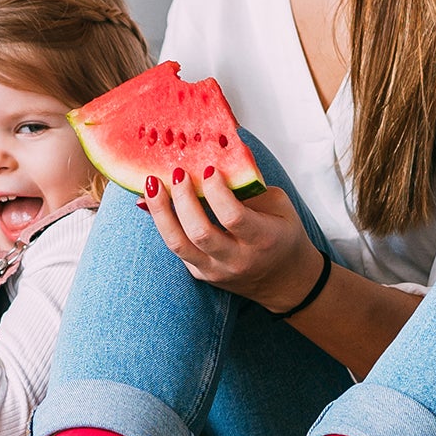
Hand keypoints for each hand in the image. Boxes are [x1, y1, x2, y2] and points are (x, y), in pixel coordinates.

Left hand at [140, 169, 325, 312]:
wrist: (283, 278)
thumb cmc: (281, 233)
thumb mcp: (277, 205)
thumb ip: (247, 185)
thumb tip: (212, 157)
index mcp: (263, 239)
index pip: (233, 217)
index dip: (217, 191)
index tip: (210, 169)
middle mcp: (237, 260)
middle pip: (199, 232)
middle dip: (183, 199)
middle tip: (177, 172)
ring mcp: (215, 270)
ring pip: (178, 244)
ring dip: (160, 212)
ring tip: (152, 185)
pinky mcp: (200, 274)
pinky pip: (176, 248)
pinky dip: (163, 222)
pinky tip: (155, 202)